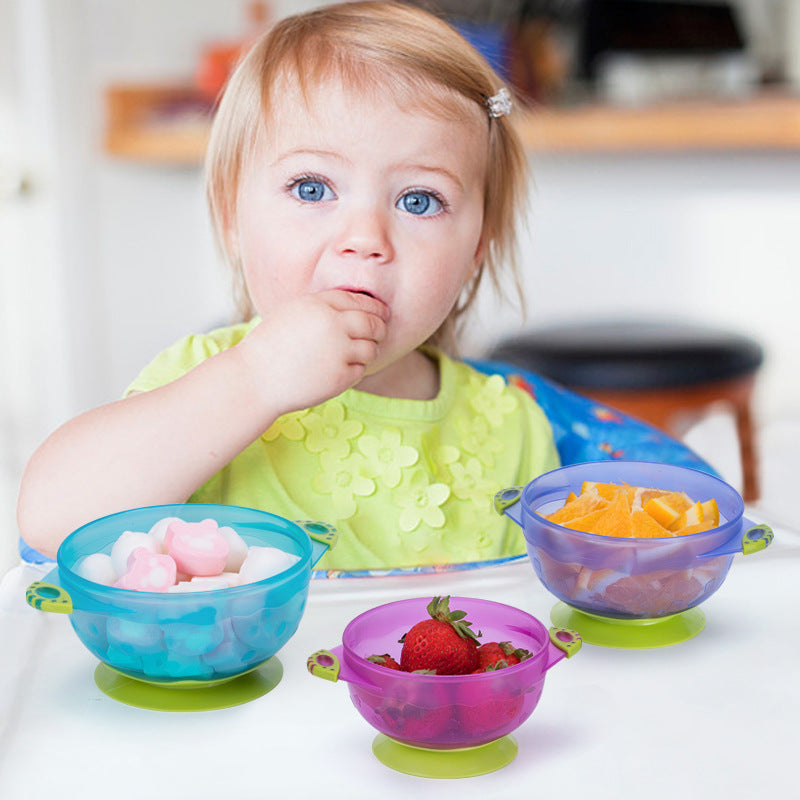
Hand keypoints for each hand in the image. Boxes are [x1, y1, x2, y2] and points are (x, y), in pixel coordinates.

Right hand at [236, 290, 389, 414]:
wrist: (256, 379)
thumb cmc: (271, 346)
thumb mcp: (293, 313)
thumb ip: (323, 307)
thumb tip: (358, 309)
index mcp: (319, 305)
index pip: (359, 301)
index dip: (374, 308)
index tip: (381, 314)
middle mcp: (332, 325)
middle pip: (372, 324)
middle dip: (380, 329)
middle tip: (380, 333)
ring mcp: (338, 352)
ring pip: (371, 349)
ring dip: (368, 351)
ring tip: (354, 354)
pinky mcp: (340, 377)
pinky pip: (360, 370)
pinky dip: (354, 370)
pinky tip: (339, 371)